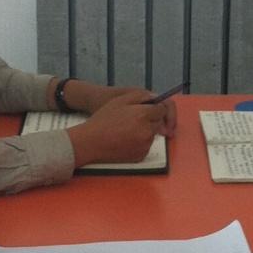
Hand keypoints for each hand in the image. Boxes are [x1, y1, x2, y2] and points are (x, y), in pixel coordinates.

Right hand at [58, 79, 177, 135]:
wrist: (91, 142)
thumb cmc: (103, 119)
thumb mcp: (120, 101)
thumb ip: (141, 97)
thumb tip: (155, 99)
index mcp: (143, 115)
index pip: (161, 110)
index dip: (155, 108)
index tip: (148, 109)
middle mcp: (147, 131)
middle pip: (158, 123)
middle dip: (150, 120)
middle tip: (133, 120)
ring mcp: (145, 145)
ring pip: (152, 135)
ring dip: (145, 131)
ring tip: (127, 130)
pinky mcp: (141, 155)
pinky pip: (146, 146)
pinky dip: (140, 143)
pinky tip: (126, 140)